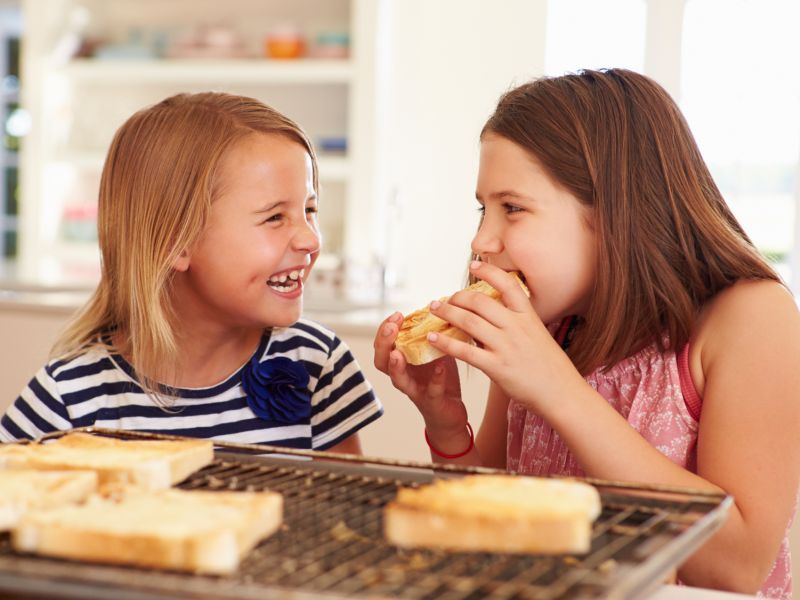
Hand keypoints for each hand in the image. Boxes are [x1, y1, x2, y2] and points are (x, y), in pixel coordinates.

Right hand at [373, 312, 467, 435]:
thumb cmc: (439, 378)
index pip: (383, 344)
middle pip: (381, 361)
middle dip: (383, 343)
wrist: (450, 412)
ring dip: (396, 366)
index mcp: (401, 361)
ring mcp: (415, 390)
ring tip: (398, 352)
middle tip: (391, 328)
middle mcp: (402, 375)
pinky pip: (430, 391)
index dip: (384, 329)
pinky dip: (435, 379)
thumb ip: (432, 333)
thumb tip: (440, 305)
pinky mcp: (431, 402)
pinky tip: (440, 367)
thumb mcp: (435, 351)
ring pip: (398, 380)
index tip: (396, 314)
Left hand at [425, 262, 584, 416]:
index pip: (507, 284)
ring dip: (447, 313)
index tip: (474, 264)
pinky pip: (465, 351)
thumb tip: (492, 317)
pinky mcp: (497, 367)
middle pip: (480, 302)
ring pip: (469, 322)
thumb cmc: (551, 368)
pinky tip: (432, 339)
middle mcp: (516, 327)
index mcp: (528, 316)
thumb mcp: (538, 335)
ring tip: (434, 310)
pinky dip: (445, 343)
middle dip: (457, 297)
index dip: (488, 271)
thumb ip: (516, 324)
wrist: (562, 393)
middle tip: (445, 299)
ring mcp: (506, 346)